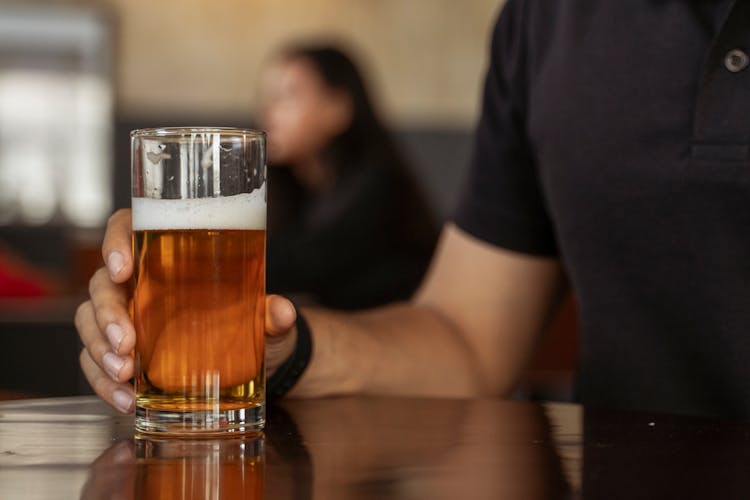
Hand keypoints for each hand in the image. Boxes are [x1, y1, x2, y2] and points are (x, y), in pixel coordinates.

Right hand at [75, 209, 297, 412]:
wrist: (254, 360)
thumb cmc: (250, 321)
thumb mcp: (265, 317)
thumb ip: (272, 313)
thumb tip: (283, 312)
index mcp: (166, 254)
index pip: (128, 228)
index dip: (115, 241)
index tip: (122, 268)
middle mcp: (140, 282)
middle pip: (102, 284)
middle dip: (106, 314)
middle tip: (125, 343)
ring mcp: (127, 317)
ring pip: (90, 323)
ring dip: (98, 350)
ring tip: (124, 374)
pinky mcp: (124, 352)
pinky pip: (96, 362)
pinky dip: (104, 383)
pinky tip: (126, 399)